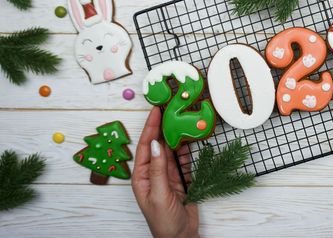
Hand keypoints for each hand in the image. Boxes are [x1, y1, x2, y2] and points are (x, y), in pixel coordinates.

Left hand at [132, 107, 198, 237]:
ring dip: (176, 136)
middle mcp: (153, 173)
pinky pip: (183, 159)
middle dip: (163, 127)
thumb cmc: (163, 222)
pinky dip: (186, 149)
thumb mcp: (159, 195)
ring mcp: (167, 175)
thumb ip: (158, 169)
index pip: (146, 146)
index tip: (155, 111)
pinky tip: (189, 140)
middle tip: (170, 109)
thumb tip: (158, 144)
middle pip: (158, 144)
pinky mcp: (180, 179)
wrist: (180, 237)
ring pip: (171, 150)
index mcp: (142, 176)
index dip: (150, 127)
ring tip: (181, 120)